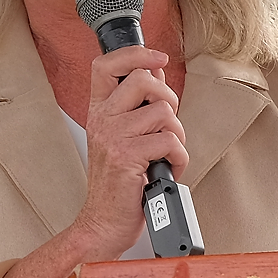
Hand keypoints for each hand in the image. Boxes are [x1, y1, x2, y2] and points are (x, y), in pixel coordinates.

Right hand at [0, 43, 190, 277]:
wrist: (102, 223)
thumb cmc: (116, 183)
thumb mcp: (121, 138)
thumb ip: (136, 106)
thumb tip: (155, 72)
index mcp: (98, 111)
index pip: (106, 64)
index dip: (135, 53)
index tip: (157, 58)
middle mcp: (102, 120)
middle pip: (143, 80)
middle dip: (169, 99)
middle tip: (167, 123)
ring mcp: (113, 139)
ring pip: (164, 113)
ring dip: (177, 135)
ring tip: (167, 154)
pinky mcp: (128, 159)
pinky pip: (170, 142)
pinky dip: (179, 158)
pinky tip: (168, 169)